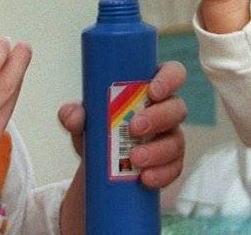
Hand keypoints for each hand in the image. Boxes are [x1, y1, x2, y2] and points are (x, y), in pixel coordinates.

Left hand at [57, 60, 187, 187]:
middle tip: (134, 128)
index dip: (169, 79)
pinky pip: (174, 168)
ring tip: (134, 158)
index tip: (152, 91)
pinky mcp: (171, 164)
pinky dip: (161, 174)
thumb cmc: (99, 131)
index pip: (172, 73)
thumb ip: (74, 114)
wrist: (99, 168)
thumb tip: (73, 116)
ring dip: (157, 150)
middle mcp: (165, 112)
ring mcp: (171, 139)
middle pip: (177, 108)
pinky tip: (145, 177)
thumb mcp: (83, 122)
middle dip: (159, 117)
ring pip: (176, 141)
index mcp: (149, 90)